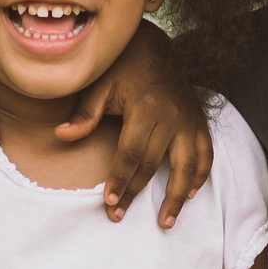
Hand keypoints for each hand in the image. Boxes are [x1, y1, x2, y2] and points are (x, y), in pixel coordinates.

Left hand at [56, 20, 211, 227]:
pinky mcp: (199, 121)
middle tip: (118, 215)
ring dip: (177, 196)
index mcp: (146, 107)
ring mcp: (189, 120)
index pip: (131, 152)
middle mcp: (171, 116)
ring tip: (165, 221)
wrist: (155, 46)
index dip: (120, 179)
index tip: (109, 202)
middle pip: (154, 163)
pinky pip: (206, 153)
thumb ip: (85, 113)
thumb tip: (61, 135)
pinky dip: (201, 175)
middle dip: (136, 193)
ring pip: (188, 165)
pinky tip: (191, 194)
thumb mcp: (100, 84)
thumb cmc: (123, 67)